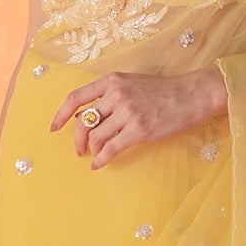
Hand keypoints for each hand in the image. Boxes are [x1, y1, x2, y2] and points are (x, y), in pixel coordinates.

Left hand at [49, 65, 227, 169]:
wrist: (191, 94)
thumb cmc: (162, 91)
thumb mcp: (131, 83)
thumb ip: (109, 95)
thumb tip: (86, 116)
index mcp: (112, 81)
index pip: (76, 97)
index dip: (61, 115)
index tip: (55, 127)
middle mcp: (116, 95)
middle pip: (83, 121)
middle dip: (76, 139)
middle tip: (78, 150)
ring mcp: (127, 113)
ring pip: (96, 137)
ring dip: (90, 150)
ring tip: (92, 156)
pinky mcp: (139, 130)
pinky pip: (111, 149)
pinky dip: (101, 159)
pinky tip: (100, 164)